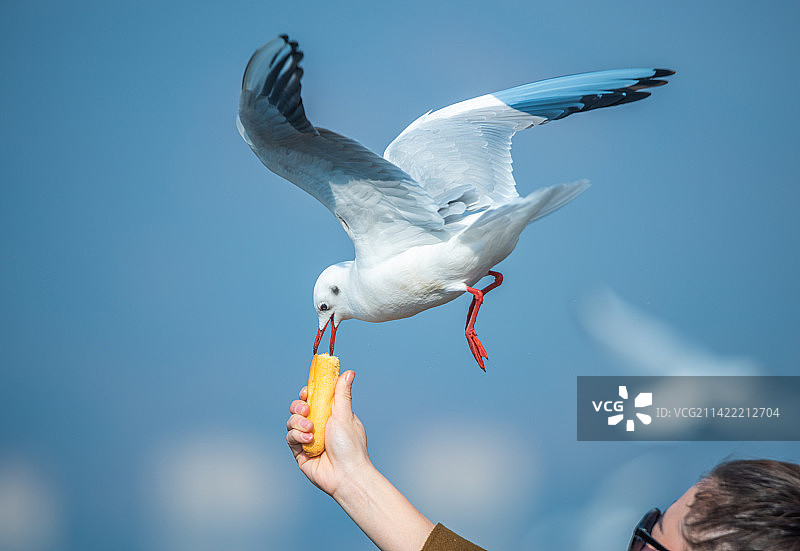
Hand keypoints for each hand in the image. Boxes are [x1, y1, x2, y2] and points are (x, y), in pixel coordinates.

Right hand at [286, 370, 369, 496]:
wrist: (346, 474)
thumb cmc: (350, 445)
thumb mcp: (345, 415)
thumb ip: (342, 394)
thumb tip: (349, 372)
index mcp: (330, 415)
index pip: (313, 399)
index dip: (307, 393)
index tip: (307, 392)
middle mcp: (318, 426)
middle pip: (298, 409)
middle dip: (298, 407)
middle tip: (306, 410)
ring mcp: (308, 439)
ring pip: (291, 422)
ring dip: (298, 423)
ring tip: (310, 430)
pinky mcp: (300, 452)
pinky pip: (290, 438)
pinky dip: (297, 436)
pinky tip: (308, 441)